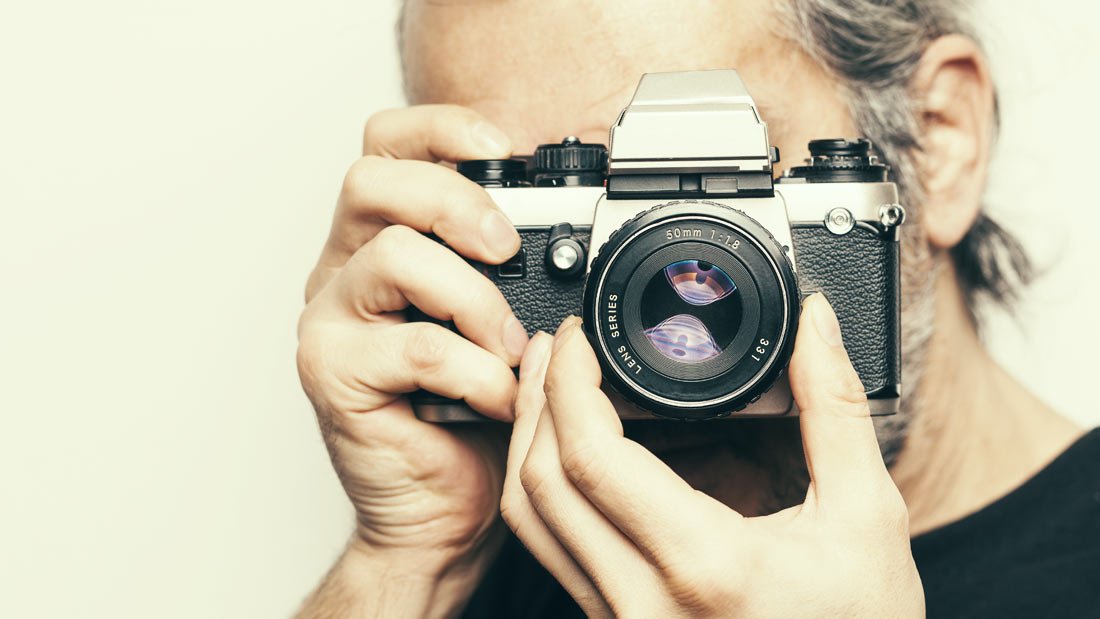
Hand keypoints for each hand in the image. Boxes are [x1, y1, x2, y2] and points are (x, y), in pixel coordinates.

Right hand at [297, 105, 526, 574]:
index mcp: (380, 240)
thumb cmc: (471, 417)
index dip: (440, 128)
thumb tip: (567, 230)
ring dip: (473, 296)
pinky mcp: (330, 372)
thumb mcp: (501, 325)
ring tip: (509, 344)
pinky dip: (476, 368)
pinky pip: (414, 345)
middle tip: (507, 247)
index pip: (386, 147)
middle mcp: (344, 269)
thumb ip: (511, 273)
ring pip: (393, 254)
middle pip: (372, 179)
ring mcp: (329, 318)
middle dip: (454, 200)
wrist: (441, 509)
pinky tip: (499, 394)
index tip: (503, 147)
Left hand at [502, 296, 923, 617]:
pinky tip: (571, 454)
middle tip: (559, 346)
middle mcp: (643, 603)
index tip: (581, 337)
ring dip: (527, 446)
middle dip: (535, 401)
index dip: (569, 383)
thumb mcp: (866, 517)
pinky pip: (554, 554)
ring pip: (532, 525)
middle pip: (540, 487)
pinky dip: (546, 492)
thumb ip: (835, 410)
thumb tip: (816, 323)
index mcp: (704, 566)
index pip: (592, 459)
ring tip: (550, 387)